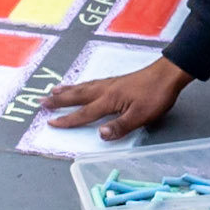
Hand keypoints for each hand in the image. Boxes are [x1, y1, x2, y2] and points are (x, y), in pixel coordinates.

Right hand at [41, 57, 193, 140]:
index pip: (84, 113)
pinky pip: (92, 82)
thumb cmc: (156, 95)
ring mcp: (111, 84)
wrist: (168, 74)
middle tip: (41, 101)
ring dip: (68, 90)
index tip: (51, 122)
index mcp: (109, 100)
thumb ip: (120, 126)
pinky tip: (82, 85)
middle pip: (78, 96)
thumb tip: (99, 135)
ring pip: (84, 87)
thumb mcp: (141, 116)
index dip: (68, 120)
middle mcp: (106, 90)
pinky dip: (82, 85)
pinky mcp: (118, 81)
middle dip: (59, 100)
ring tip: (54, 91)